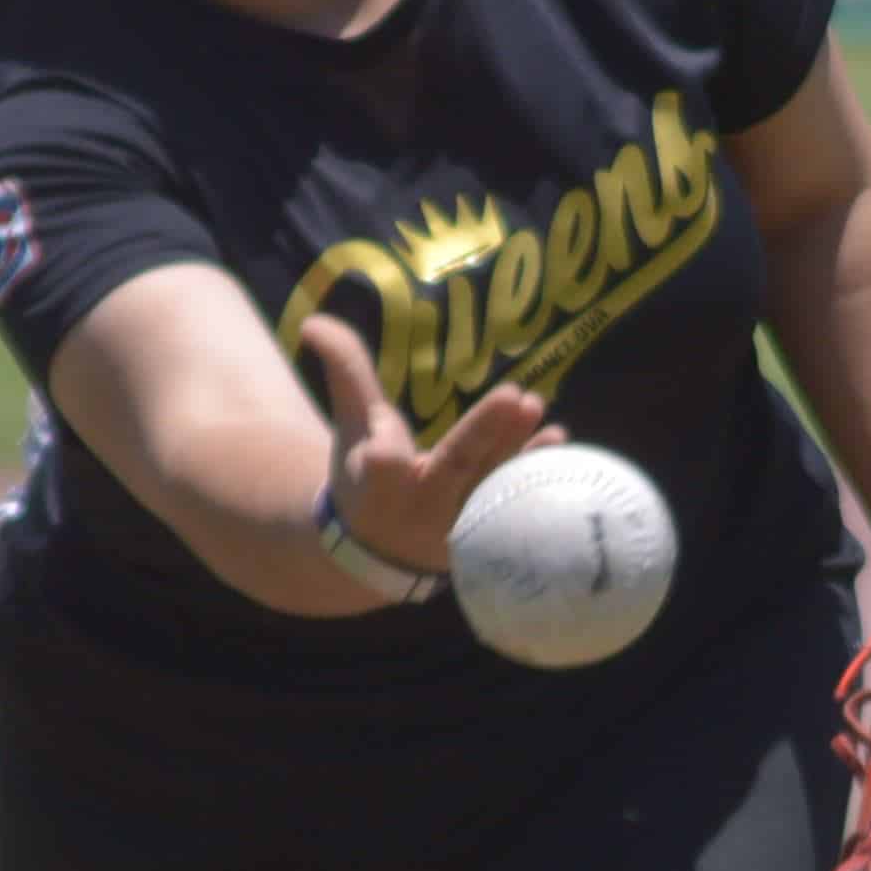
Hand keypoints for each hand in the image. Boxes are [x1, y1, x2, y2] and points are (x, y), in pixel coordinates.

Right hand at [302, 319, 556, 575]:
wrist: (379, 548)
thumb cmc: (364, 472)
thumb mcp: (351, 425)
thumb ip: (345, 373)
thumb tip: (313, 321)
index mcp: (377, 486)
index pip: (380, 468)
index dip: (383, 457)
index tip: (384, 448)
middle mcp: (420, 511)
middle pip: (454, 469)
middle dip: (483, 435)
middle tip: (516, 397)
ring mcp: (458, 528)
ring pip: (492, 484)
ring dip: (519, 448)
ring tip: (535, 407)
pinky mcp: (486, 537)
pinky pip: (515, 504)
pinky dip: (534, 473)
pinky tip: (557, 440)